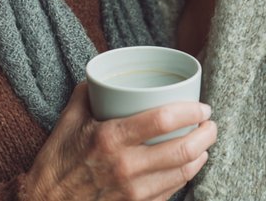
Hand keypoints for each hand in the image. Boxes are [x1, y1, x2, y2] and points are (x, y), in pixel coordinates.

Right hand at [25, 82, 216, 200]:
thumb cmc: (55, 163)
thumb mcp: (68, 122)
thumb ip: (88, 94)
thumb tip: (103, 76)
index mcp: (110, 138)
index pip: (164, 120)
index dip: (191, 111)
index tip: (202, 106)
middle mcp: (126, 167)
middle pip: (182, 149)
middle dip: (206, 134)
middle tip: (210, 123)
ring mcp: (133, 192)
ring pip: (182, 173)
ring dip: (200, 155)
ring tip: (204, 143)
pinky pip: (170, 192)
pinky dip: (185, 176)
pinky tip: (188, 166)